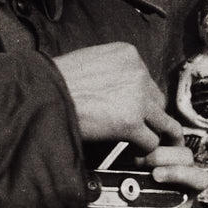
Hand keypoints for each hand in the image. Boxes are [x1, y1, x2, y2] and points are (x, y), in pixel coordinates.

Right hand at [53, 42, 182, 153]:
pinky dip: (144, 150)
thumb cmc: (57, 81)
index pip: (147, 80)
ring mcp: (137, 98)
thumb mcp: (91, 62)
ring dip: (154, 134)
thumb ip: (112, 73)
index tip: (134, 109)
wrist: (45, 94)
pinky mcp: (131, 122)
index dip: (141, 98)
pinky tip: (134, 152)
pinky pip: (151, 140)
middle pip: (158, 100)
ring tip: (146, 145)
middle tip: (139, 128)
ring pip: (162, 121)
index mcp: (128, 55)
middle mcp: (138, 73)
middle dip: (149, 115)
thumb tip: (118, 92)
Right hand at [129, 141, 207, 207]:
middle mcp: (188, 167)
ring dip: (155, 147)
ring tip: (136, 159)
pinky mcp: (161, 145)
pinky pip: (160, 134)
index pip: (197, 177)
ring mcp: (175, 153)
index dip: (178, 174)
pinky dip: (150, 136)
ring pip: (174, 139)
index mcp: (195, 186)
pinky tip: (134, 145)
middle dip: (164, 157)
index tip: (156, 176)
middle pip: (185, 154)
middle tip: (143, 165)